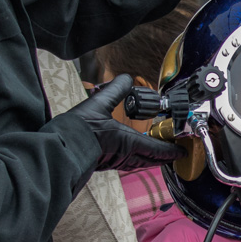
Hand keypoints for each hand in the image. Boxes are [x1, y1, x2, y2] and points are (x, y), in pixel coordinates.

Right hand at [64, 75, 182, 171]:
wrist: (57, 151)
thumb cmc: (77, 132)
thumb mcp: (98, 104)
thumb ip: (115, 91)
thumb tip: (126, 78)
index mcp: (128, 143)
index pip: (157, 149)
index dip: (172, 149)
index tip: (182, 150)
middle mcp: (124, 156)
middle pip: (150, 159)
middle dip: (164, 157)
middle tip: (174, 153)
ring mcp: (113, 162)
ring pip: (138, 162)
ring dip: (150, 158)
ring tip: (156, 154)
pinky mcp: (103, 163)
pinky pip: (127, 162)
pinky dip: (136, 158)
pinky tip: (130, 153)